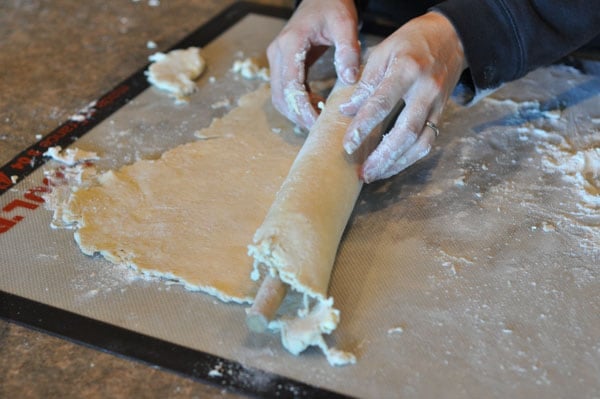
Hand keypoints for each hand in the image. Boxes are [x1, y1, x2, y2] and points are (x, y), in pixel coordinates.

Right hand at [267, 0, 360, 128]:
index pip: (290, 86)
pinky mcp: (282, 63)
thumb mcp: (345, 24)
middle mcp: (277, 53)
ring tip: (319, 119)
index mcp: (290, 44)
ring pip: (279, 96)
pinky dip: (298, 102)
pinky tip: (317, 106)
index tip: (316, 123)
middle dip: (297, 115)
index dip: (302, 108)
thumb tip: (350, 79)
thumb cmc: (333, 6)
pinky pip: (285, 90)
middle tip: (318, 128)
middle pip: (280, 95)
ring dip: (296, 111)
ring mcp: (277, 58)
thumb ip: (347, 50)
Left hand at [340, 12, 466, 182]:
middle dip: (383, 157)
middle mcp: (425, 91)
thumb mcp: (383, 52)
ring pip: (420, 143)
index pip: (382, 103)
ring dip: (397, 163)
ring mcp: (437, 104)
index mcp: (407, 70)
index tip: (347, 144)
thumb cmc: (411, 42)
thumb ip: (365, 83)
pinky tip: (391, 165)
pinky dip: (409, 158)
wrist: (451, 37)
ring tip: (374, 175)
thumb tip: (346, 111)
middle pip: (406, 132)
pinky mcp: (442, 114)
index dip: (363, 126)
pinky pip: (428, 141)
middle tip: (363, 173)